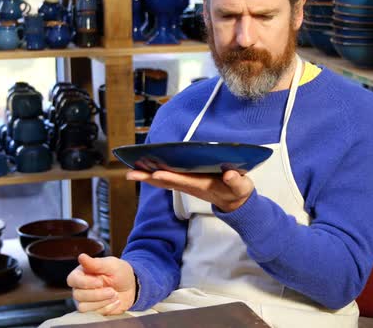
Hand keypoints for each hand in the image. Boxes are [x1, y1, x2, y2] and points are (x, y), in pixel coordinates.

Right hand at [67, 254, 135, 315]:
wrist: (131, 287)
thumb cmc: (120, 273)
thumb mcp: (112, 265)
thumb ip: (96, 263)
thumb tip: (81, 256)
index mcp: (82, 273)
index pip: (72, 279)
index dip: (85, 283)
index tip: (100, 282)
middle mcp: (80, 287)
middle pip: (78, 295)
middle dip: (98, 294)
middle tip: (112, 290)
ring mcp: (85, 300)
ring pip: (84, 306)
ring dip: (102, 301)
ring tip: (115, 294)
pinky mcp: (92, 310)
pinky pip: (93, 314)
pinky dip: (107, 308)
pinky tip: (115, 301)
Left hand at [127, 169, 253, 212]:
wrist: (236, 203)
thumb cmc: (238, 192)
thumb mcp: (241, 187)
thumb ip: (236, 181)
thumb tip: (230, 174)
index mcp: (204, 185)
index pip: (184, 181)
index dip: (170, 178)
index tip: (156, 174)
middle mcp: (192, 186)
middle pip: (167, 182)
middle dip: (149, 178)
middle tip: (131, 174)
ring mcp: (188, 185)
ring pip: (164, 181)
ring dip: (148, 177)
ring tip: (131, 172)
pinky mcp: (188, 183)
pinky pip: (168, 179)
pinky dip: (155, 175)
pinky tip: (145, 170)